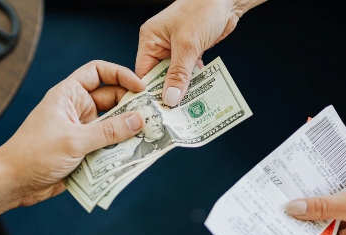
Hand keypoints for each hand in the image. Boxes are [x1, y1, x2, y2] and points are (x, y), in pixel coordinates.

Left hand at [0, 61, 145, 205]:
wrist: (13, 183)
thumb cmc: (34, 154)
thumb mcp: (74, 140)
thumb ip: (108, 131)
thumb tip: (139, 120)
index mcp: (69, 95)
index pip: (98, 72)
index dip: (121, 75)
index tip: (140, 87)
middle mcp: (77, 109)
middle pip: (112, 100)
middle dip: (132, 107)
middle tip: (153, 117)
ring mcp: (81, 131)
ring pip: (113, 125)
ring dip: (129, 131)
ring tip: (151, 136)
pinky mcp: (84, 151)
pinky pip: (108, 146)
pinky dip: (121, 149)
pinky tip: (136, 154)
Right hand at [136, 0, 263, 105]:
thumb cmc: (202, 9)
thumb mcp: (187, 44)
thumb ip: (179, 73)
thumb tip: (170, 98)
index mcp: (150, 39)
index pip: (143, 72)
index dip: (149, 92)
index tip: (156, 111)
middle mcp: (160, 44)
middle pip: (159, 77)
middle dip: (167, 93)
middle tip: (173, 114)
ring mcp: (176, 48)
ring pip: (175, 76)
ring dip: (183, 89)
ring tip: (187, 108)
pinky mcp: (191, 51)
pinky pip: (189, 72)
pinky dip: (194, 81)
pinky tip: (199, 94)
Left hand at [285, 160, 345, 234]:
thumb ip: (322, 207)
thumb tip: (293, 210)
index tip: (280, 231)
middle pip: (321, 231)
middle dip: (303, 220)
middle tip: (277, 212)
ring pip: (323, 216)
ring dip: (309, 206)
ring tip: (284, 199)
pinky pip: (329, 203)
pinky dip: (319, 196)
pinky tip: (302, 188)